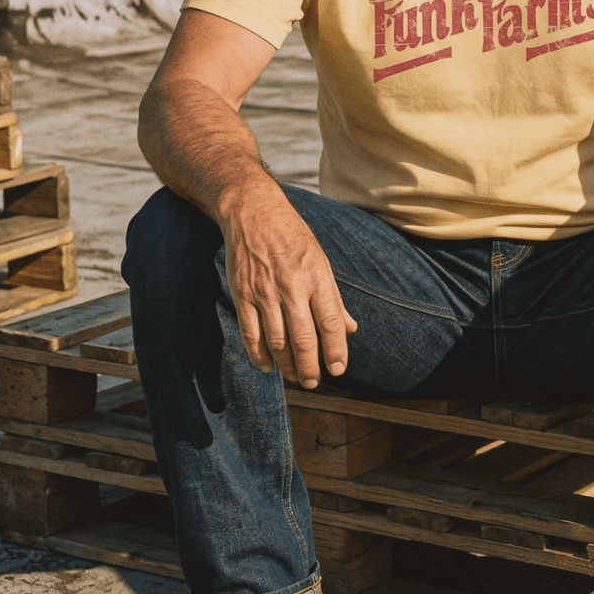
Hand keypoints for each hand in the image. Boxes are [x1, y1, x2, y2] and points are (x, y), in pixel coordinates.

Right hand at [219, 175, 357, 386]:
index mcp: (316, 276)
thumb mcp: (320, 260)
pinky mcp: (243, 293)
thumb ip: (334, 297)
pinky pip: (251, 333)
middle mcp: (292, 286)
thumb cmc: (292, 236)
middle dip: (310, 367)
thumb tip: (351, 328)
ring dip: (287, 365)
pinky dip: (259, 355)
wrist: (253, 211)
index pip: (331, 322)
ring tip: (295, 377)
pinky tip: (268, 366)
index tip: (339, 369)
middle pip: (304, 338)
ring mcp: (264, 291)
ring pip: (277, 341)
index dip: (336, 349)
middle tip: (313, 382)